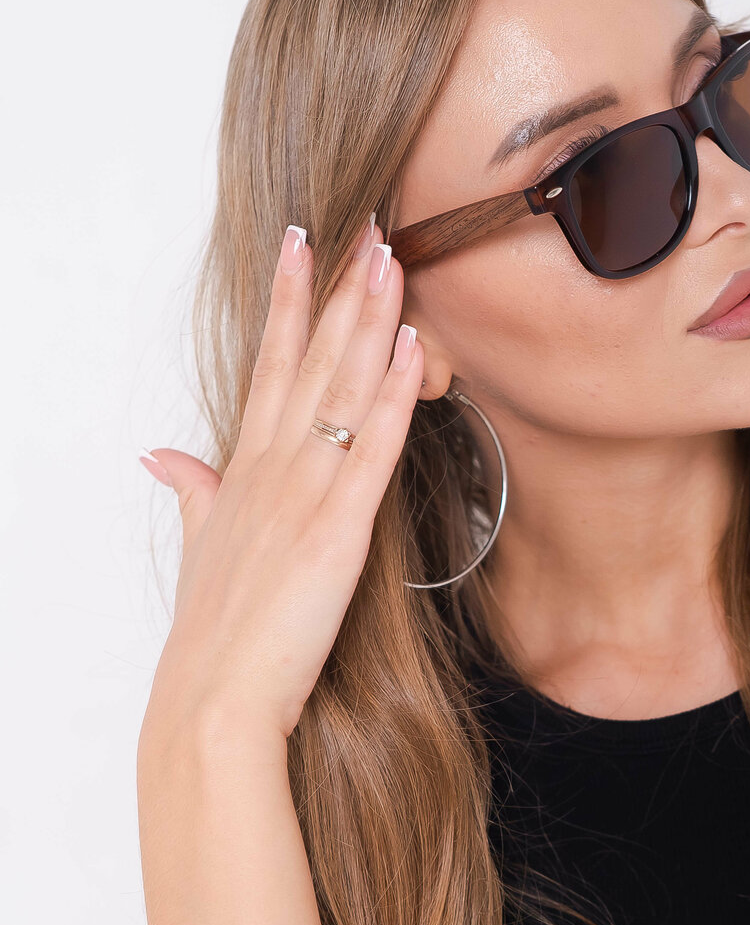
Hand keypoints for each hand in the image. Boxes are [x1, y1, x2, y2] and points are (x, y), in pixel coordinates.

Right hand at [139, 218, 435, 742]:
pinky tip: (414, 349)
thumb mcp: (199, 548)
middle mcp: (273, 469)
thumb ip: (189, 494)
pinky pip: (374, 451)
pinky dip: (396, 397)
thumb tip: (161, 455)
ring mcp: (304, 496)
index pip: (270, 364)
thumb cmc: (213, 636)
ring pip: (344, 390)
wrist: (214, 700)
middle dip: (341, 290)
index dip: (288, 300)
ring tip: (393, 259)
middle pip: (311, 360)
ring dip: (371, 321)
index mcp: (244, 471)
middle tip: (368, 224)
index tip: (302, 242)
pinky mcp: (338, 533)